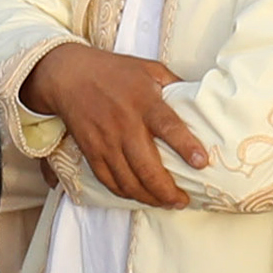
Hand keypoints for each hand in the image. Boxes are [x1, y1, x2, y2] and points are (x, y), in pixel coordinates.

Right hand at [22, 42, 214, 205]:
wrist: (70, 75)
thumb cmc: (115, 71)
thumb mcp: (150, 69)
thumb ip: (175, 84)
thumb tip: (202, 101)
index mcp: (144, 102)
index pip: (169, 126)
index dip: (186, 146)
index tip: (201, 163)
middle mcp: (125, 124)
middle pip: (147, 166)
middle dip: (167, 190)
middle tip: (183, 201)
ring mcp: (106, 141)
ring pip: (128, 180)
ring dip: (149, 198)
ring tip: (166, 204)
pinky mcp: (91, 151)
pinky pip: (109, 180)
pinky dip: (125, 193)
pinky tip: (139, 196)